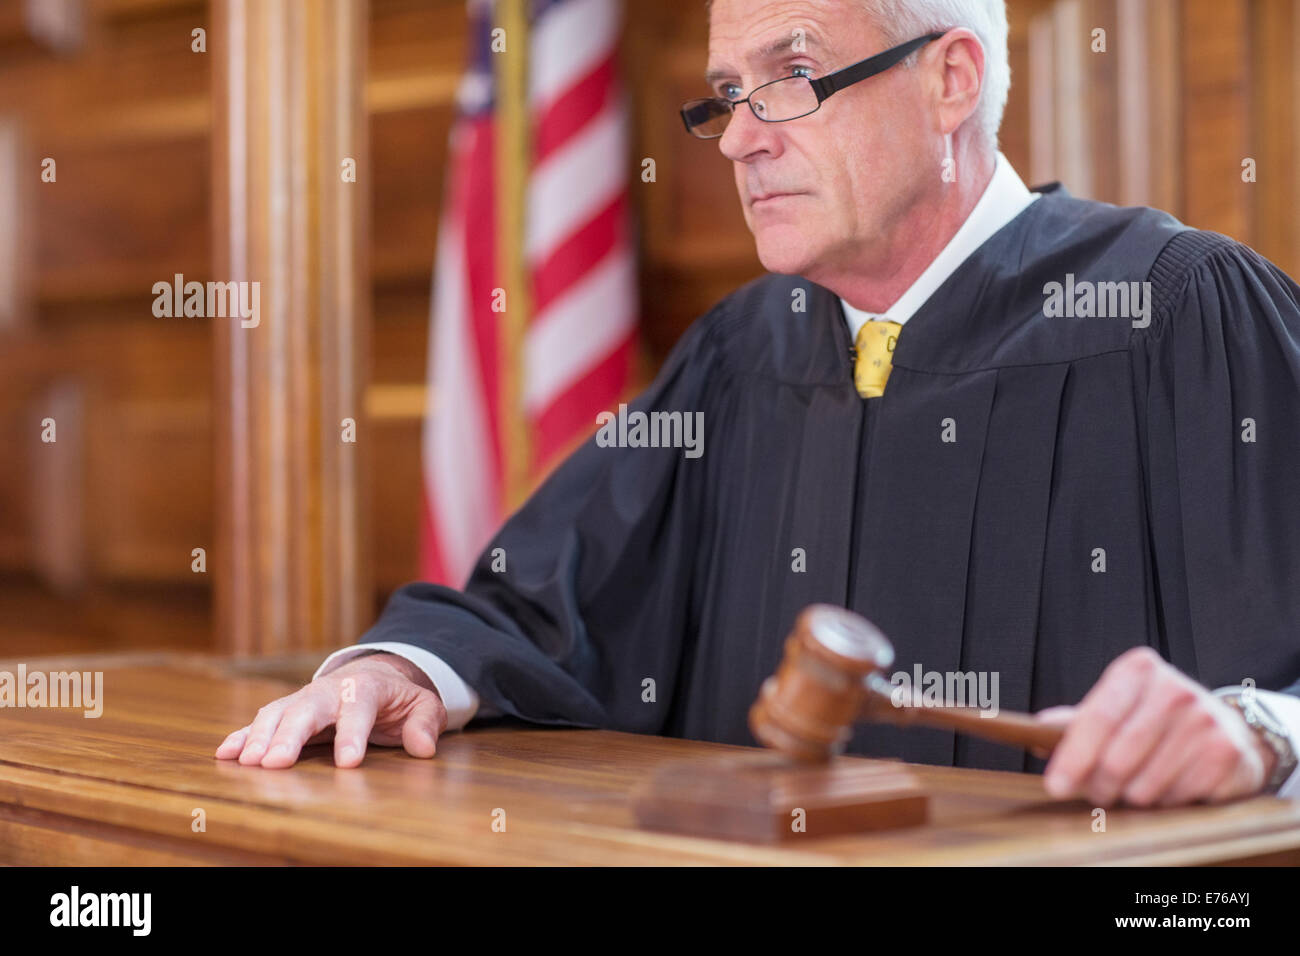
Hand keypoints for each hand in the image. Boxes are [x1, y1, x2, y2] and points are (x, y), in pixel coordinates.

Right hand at [214, 652, 447, 768]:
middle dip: (289, 735)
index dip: (353, 735)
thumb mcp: (423, 705)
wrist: (373, 674)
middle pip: (307, 709)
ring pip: (278, 712)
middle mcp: (329, 690)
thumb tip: (424, 747)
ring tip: (247, 762)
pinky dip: (243, 736)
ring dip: (260, 736)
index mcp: (365, 687)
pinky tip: (226, 752)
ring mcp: (304, 699)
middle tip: (275, 763)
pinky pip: (261, 721)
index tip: (348, 764)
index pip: (358, 709)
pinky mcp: (287, 711)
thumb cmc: (398, 697)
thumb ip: (425, 724)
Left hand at [1035, 647, 1276, 806]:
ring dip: (1132, 798)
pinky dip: (1167, 803)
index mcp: (1138, 670)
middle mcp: (1174, 689)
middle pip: (1117, 759)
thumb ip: (1077, 721)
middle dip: (1098, 787)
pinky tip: (1170, 787)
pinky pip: (1179, 798)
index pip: (1098, 718)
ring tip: (1135, 787)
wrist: (1229, 726)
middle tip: (1097, 794)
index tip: (1055, 786)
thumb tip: (1036, 732)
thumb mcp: (1117, 707)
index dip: (1073, 757)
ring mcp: (1205, 720)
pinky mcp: (1226, 752)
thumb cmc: (1157, 718)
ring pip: (1145, 786)